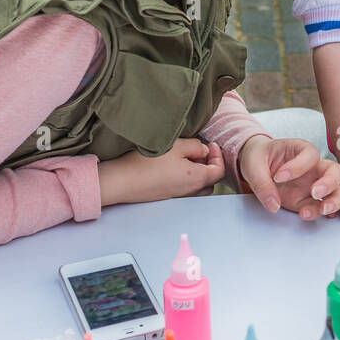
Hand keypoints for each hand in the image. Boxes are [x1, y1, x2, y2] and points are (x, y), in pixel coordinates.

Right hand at [98, 138, 224, 206]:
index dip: (219, 155)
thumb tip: (204, 151)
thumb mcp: (176, 146)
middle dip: (210, 165)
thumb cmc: (147, 163)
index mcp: (197, 179)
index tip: (211, 143)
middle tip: (200, 150)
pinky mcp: (166, 196)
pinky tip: (171, 165)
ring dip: (197, 172)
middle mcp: (190, 192)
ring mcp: (178, 196)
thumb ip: (196, 147)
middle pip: (210, 180)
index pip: (219, 170)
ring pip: (197, 185)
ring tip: (185, 157)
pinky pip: (183, 188)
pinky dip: (185, 177)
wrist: (120, 182)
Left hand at [238, 135, 339, 219]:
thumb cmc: (259, 158)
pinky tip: (314, 215)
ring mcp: (313, 184)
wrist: (256, 166)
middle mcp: (312, 167)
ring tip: (321, 210)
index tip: (278, 177)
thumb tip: (273, 204)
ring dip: (333, 201)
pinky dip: (323, 212)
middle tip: (315, 193)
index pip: (310, 154)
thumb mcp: (253, 165)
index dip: (298, 165)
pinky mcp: (306, 199)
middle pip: (335, 171)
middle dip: (330, 183)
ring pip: (336, 191)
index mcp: (301, 150)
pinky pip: (321, 206)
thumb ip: (262, 184)